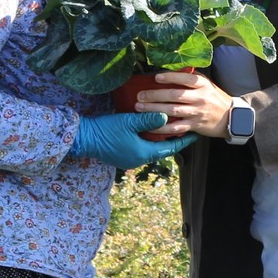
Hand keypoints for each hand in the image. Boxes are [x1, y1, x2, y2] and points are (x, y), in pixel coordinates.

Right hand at [72, 112, 193, 167]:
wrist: (83, 138)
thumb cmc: (106, 130)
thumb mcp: (129, 122)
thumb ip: (149, 120)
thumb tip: (167, 117)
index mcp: (144, 153)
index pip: (170, 148)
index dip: (183, 141)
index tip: (194, 134)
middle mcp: (139, 160)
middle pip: (162, 151)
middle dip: (173, 141)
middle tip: (184, 130)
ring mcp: (129, 160)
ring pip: (151, 150)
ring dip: (160, 141)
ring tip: (169, 130)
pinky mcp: (122, 157)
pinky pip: (141, 150)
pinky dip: (148, 142)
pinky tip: (148, 132)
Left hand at [133, 71, 237, 138]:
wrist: (230, 117)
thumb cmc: (214, 98)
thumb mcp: (206, 84)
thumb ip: (190, 79)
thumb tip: (169, 72)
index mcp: (202, 85)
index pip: (186, 79)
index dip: (171, 77)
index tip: (156, 77)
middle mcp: (200, 98)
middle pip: (175, 95)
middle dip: (155, 95)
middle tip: (140, 95)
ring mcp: (197, 112)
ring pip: (173, 111)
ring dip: (154, 109)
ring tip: (140, 108)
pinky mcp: (195, 125)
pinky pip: (176, 127)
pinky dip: (163, 127)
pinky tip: (151, 125)